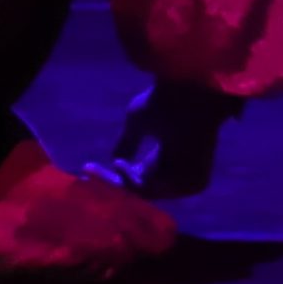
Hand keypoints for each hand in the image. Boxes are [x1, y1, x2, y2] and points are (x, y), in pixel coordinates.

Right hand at [79, 81, 244, 199]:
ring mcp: (189, 178)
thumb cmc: (165, 99)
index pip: (140, 175)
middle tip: (86, 172)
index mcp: (169, 154)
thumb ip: (127, 144)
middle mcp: (180, 170)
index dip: (115, 175)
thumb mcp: (138, 121)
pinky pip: (158, 191)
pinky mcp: (195, 183)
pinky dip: (135, 181)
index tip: (87, 169)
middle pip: (141, 187)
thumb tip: (113, 162)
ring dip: (124, 180)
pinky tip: (120, 165)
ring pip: (147, 191)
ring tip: (113, 162)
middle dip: (114, 182)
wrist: (189, 92)